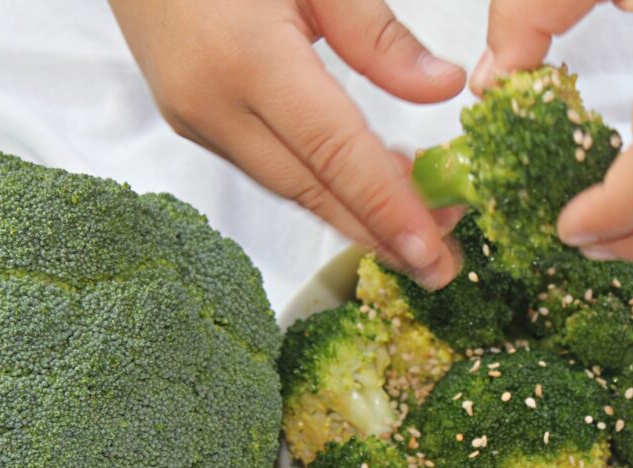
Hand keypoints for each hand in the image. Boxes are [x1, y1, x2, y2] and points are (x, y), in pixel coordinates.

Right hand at [109, 0, 466, 288]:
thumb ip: (378, 36)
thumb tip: (442, 89)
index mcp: (248, 59)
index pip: (335, 154)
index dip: (387, 208)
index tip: (432, 252)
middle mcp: (214, 104)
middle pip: (312, 190)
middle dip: (379, 234)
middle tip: (441, 267)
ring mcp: (195, 118)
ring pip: (289, 186)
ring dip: (353, 214)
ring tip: (417, 231)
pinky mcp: (190, 119)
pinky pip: (267, 168)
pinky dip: (320, 186)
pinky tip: (364, 187)